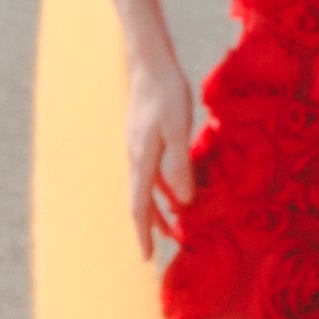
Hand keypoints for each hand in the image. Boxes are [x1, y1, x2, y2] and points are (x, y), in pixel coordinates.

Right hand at [123, 54, 202, 258]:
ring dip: (156, 206)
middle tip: (165, 245)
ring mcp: (137, 145)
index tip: (147, 257)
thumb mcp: (178, 130)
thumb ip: (180, 166)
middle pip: (140, 200)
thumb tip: (183, 202)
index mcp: (142, 160)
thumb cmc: (166, 93)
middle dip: (150, 225)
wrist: (149, 61)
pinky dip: (160, 184)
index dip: (144, 233)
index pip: (139, 206)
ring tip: (172, 221)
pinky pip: (150, 169)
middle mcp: (135, 156)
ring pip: (145, 185)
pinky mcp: (144, 134)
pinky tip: (173, 184)